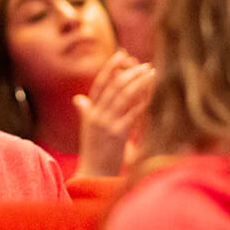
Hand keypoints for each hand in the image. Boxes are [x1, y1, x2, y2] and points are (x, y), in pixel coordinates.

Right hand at [74, 51, 155, 176]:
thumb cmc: (94, 151)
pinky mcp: (117, 134)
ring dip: (139, 82)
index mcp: (89, 112)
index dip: (109, 68)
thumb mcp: (88, 129)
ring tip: (151, 73)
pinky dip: (143, 100)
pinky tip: (152, 92)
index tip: (121, 54)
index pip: (99, 84)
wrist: (94, 174)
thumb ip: (85, 111)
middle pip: (113, 86)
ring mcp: (106, 124)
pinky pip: (132, 112)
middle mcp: (96, 115)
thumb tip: (78, 98)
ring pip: (123, 96)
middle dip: (130, 73)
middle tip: (144, 65)